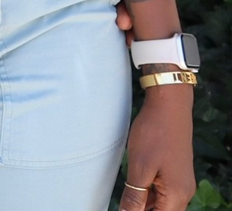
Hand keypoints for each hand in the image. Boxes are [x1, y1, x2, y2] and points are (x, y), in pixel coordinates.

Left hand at [119, 87, 195, 210]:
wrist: (169, 106)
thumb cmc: (155, 133)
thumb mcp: (140, 167)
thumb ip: (134, 195)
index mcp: (177, 195)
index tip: (124, 206)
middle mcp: (184, 192)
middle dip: (141, 208)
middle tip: (123, 200)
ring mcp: (181, 181)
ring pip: (161, 202)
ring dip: (144, 200)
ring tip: (126, 195)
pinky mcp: (176, 171)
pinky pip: (163, 189)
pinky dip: (148, 191)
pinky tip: (134, 185)